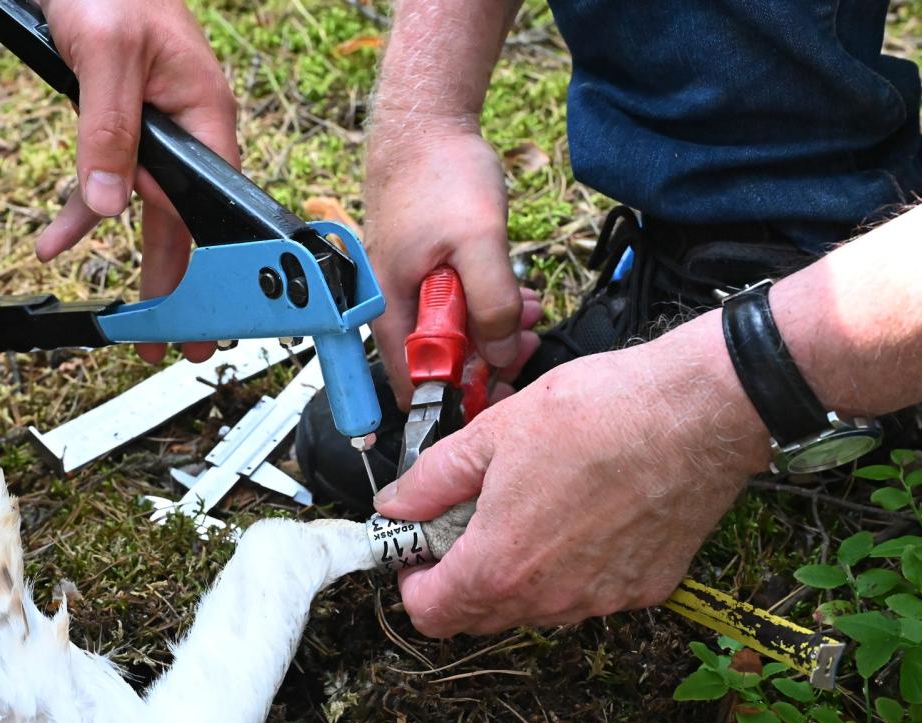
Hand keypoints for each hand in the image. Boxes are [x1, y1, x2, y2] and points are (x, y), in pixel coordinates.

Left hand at [35, 0, 238, 363]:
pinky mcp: (126, 128)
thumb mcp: (106, 56)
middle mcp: (189, 133)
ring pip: (147, 212)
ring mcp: (158, 133)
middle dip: (180, 287)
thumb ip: (107, 130)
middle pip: (184, 225)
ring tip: (132, 322)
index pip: (209, 210)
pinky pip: (110, 181)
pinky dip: (83, 215)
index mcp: (205, 119)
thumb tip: (107, 205)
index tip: (210, 316)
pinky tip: (56, 241)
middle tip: (179, 345)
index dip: (211, 270)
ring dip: (138, 265)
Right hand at [365, 115, 538, 407]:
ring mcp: (412, 294)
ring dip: (495, 334)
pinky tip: (518, 296)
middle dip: (486, 361)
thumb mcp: (479, 241)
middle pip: (438, 366)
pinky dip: (491, 310)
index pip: (414, 386)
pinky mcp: (430, 279)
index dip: (457, 397)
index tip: (498, 391)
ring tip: (529, 312)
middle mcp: (395, 309)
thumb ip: (492, 303)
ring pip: (455, 338)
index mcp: (392, 310)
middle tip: (524, 343)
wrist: (425, 126)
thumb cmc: (438, 174)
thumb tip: (499, 355)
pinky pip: (460, 311)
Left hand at [372, 313, 772, 636]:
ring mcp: (601, 600)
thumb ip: (434, 479)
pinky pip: (587, 594)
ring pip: (534, 608)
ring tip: (527, 508)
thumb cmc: (600, 414)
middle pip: (479, 617)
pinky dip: (570, 567)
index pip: (431, 614)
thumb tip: (397, 504)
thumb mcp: (494, 433)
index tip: (418, 548)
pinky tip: (581, 514)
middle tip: (466, 521)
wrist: (699, 413)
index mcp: (501, 564)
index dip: (412, 582)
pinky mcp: (644, 589)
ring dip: (515, 573)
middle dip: (459, 577)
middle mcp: (550, 598)